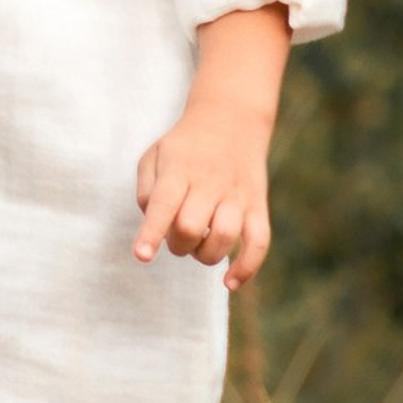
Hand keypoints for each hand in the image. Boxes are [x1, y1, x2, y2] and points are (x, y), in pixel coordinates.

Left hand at [133, 96, 274, 292]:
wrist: (231, 120)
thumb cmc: (184, 148)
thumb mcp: (155, 156)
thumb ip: (146, 191)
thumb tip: (155, 228)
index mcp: (179, 169)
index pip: (164, 203)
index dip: (152, 232)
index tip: (142, 256)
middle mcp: (210, 182)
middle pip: (191, 226)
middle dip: (177, 244)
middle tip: (176, 236)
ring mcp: (237, 195)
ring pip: (225, 236)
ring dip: (205, 254)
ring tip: (199, 244)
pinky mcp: (257, 207)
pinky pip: (260, 242)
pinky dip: (247, 267)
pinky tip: (229, 282)